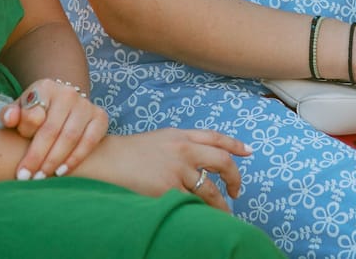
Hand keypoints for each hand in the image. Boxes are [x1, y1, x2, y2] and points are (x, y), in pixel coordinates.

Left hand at [1, 78, 107, 179]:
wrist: (62, 105)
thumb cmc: (35, 112)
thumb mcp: (19, 109)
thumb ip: (10, 114)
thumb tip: (10, 118)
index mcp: (45, 87)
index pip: (33, 114)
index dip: (25, 138)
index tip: (19, 163)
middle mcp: (68, 93)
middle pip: (51, 129)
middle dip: (38, 157)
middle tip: (26, 178)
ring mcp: (86, 104)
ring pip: (70, 137)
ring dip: (55, 161)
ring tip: (41, 177)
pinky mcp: (100, 116)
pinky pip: (90, 140)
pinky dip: (76, 158)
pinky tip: (62, 171)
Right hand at [96, 129, 251, 210]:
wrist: (107, 160)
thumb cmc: (131, 152)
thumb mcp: (160, 139)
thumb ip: (182, 145)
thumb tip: (201, 160)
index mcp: (181, 135)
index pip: (216, 137)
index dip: (235, 144)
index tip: (249, 152)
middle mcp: (183, 150)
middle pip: (222, 161)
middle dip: (235, 177)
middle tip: (237, 191)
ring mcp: (176, 170)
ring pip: (209, 190)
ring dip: (220, 205)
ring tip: (224, 215)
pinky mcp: (167, 189)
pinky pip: (191, 204)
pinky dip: (199, 213)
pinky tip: (202, 219)